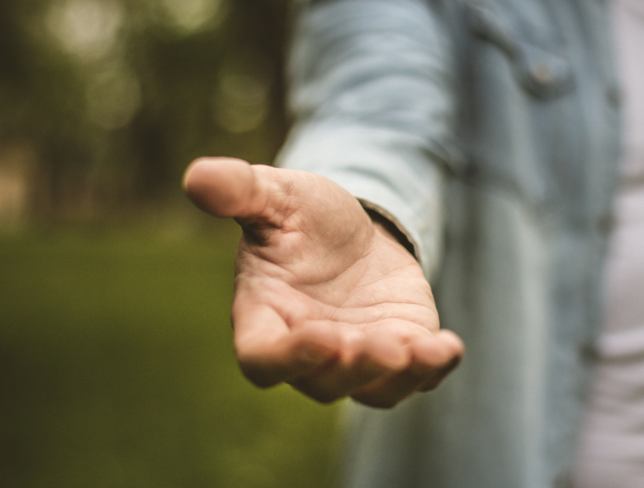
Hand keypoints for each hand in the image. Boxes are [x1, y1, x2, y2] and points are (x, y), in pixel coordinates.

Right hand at [183, 157, 463, 407]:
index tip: (320, 336)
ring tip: (420, 350)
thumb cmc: (301, 216)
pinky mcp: (400, 352)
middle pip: (324, 384)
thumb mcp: (276, 195)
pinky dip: (433, 369)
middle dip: (355, 367)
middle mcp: (308, 352)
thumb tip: (196, 176)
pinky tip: (448, 347)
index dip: (288, 359)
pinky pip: (416, 378)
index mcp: (265, 319)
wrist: (355, 228)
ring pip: (373, 391)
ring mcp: (356, 359)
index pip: (263, 360)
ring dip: (396, 378)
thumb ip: (240, 191)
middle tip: (381, 344)